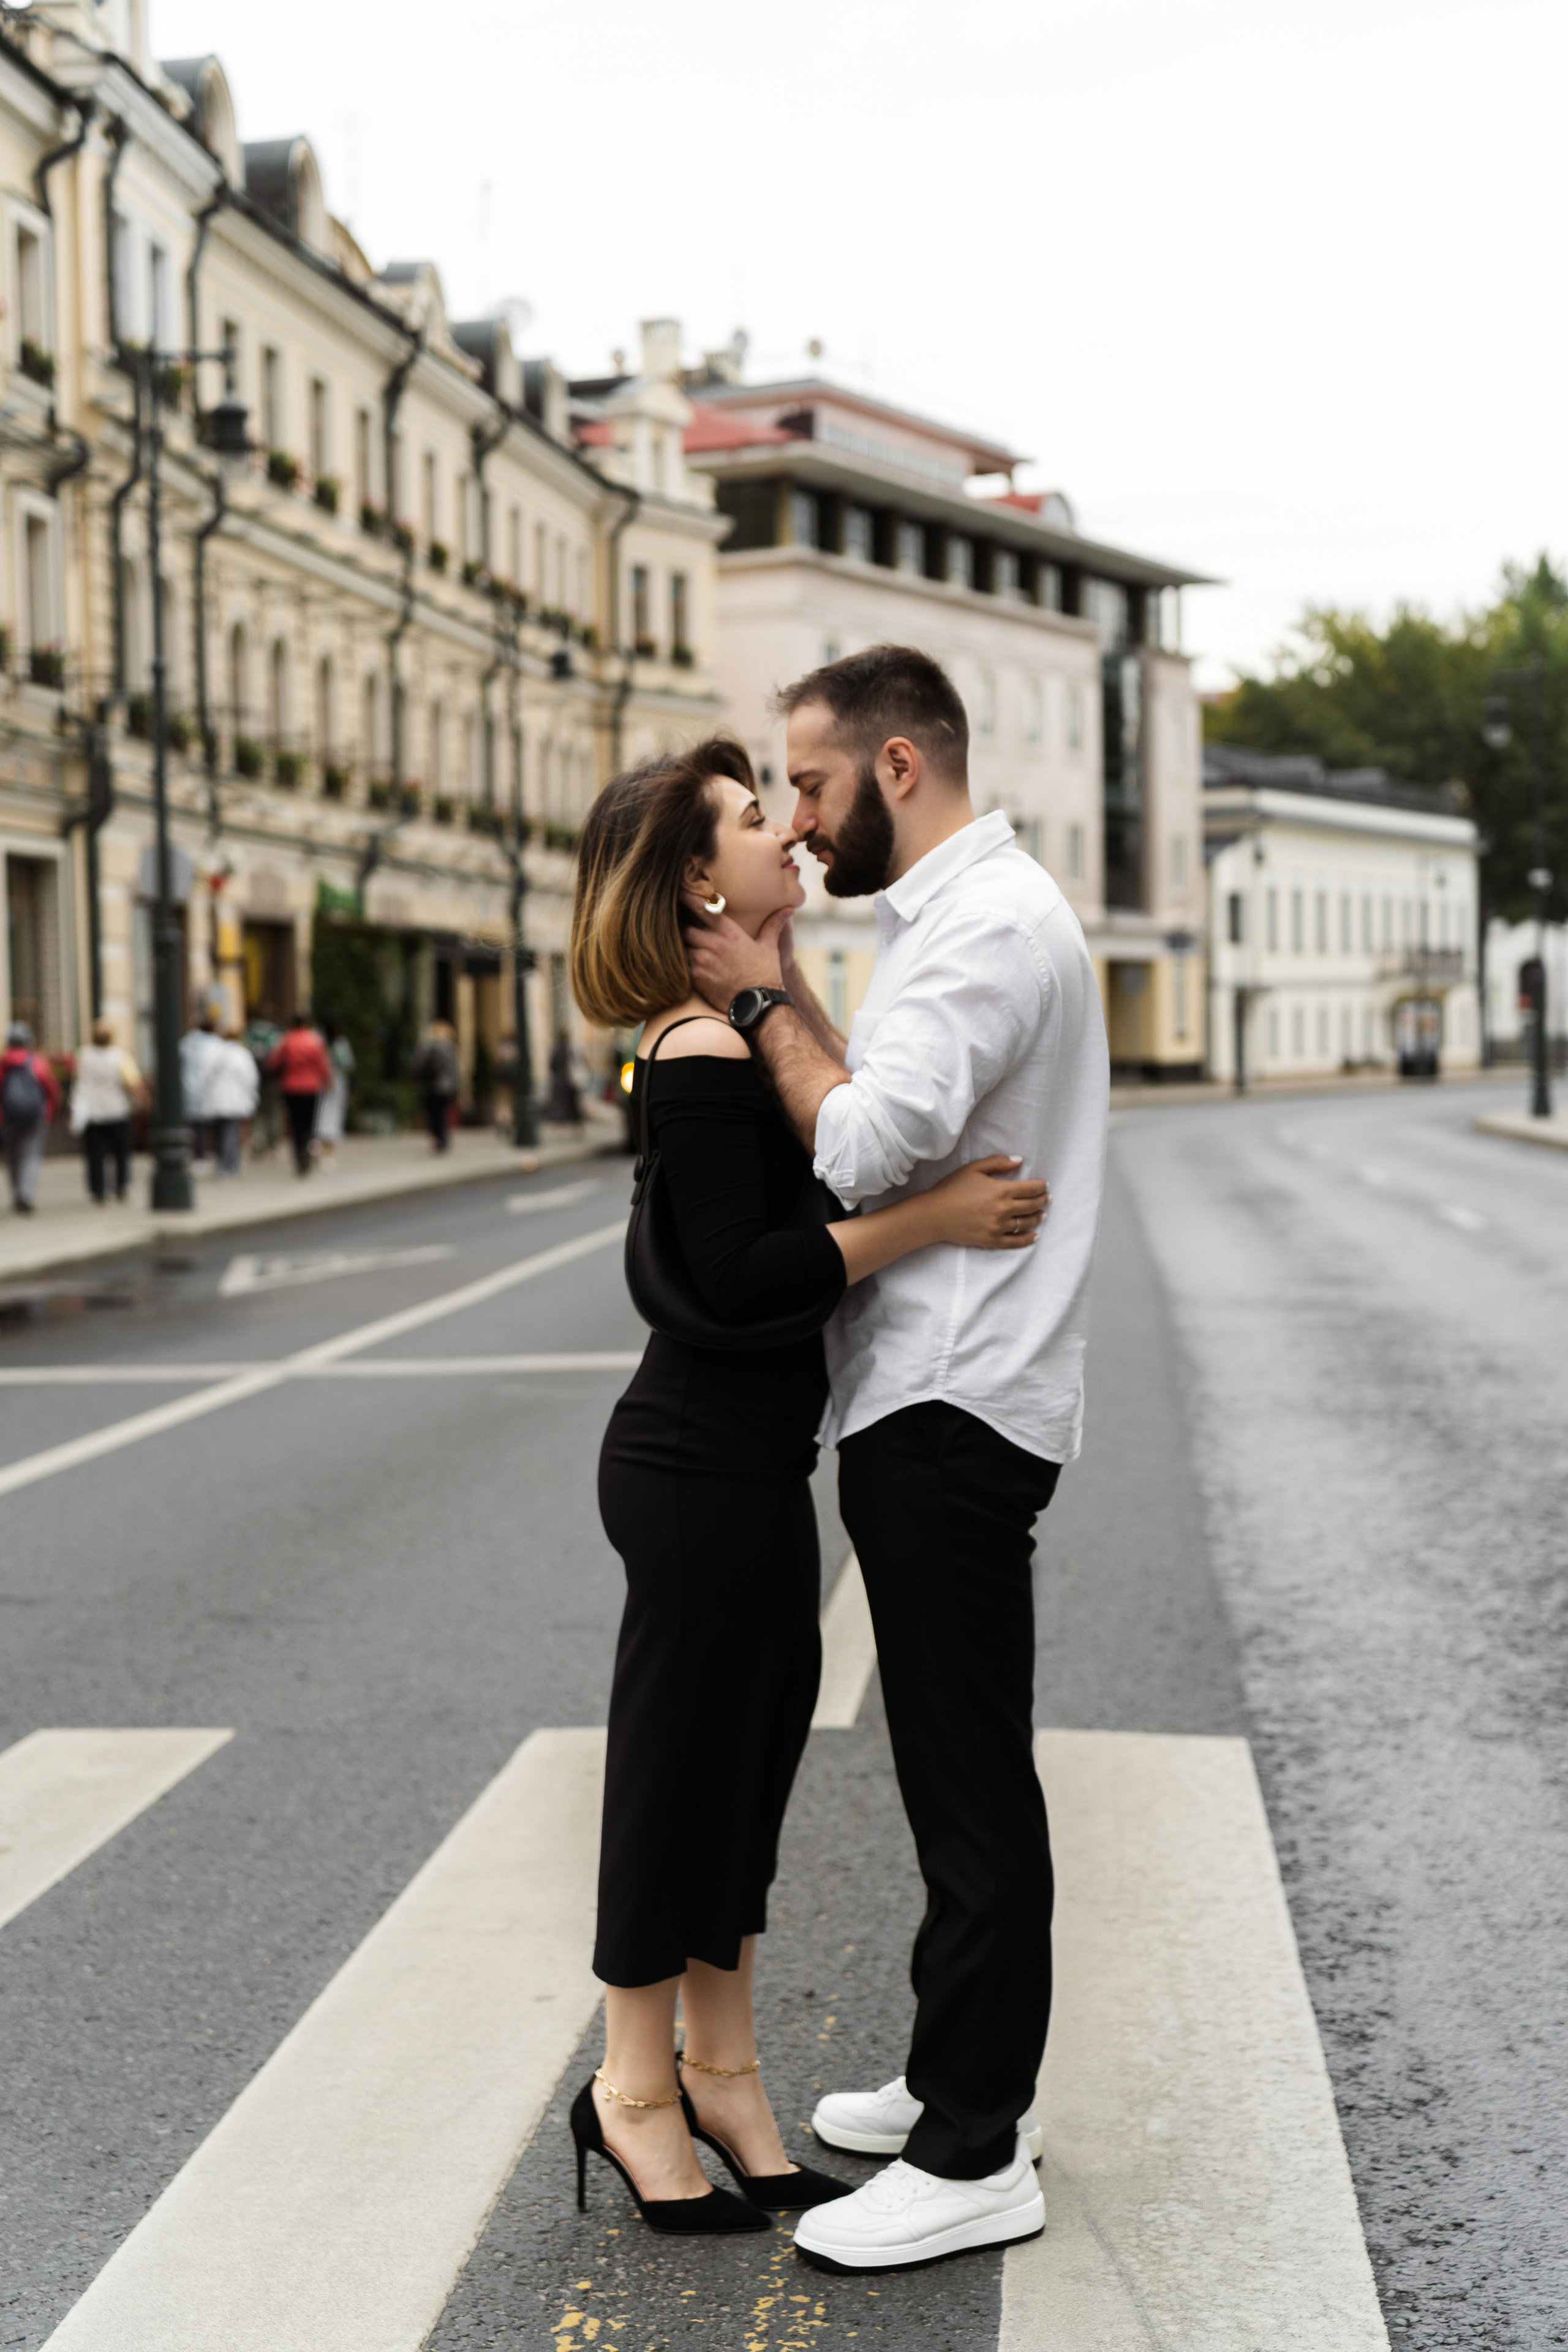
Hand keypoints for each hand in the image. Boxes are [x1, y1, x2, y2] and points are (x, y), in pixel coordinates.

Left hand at [685, 904, 787, 1011]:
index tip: (680, 891)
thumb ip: (774, 925)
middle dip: (682, 926)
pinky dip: (680, 962)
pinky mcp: (695, 977)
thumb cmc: (765, 975)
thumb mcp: (770, 947)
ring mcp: (701, 960)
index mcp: (729, 932)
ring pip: (679, 945)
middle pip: (684, 926)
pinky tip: (682, 964)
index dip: (687, 897)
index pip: (701, 907)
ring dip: (680, 945)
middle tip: (679, 926)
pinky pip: (680, 964)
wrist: (759, 1005)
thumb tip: (789, 908)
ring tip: (678, 947)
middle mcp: (712, 943)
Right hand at [924, 1156, 1048, 1249]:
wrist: (934, 1214)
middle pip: (1032, 1205)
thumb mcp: (974, 1168)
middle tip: (1047, 1198)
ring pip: (1026, 1223)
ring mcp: (998, 1227)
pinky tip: (1035, 1236)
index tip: (1044, 1185)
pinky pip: (1016, 1242)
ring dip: (1038, 1218)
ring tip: (1042, 1214)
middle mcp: (1003, 1210)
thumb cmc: (952, 1189)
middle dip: (1043, 1200)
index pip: (1031, 1188)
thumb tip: (1019, 1160)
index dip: (1041, 1186)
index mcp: (1001, 1190)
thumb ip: (998, 1162)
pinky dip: (1028, 1239)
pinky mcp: (992, 1241)